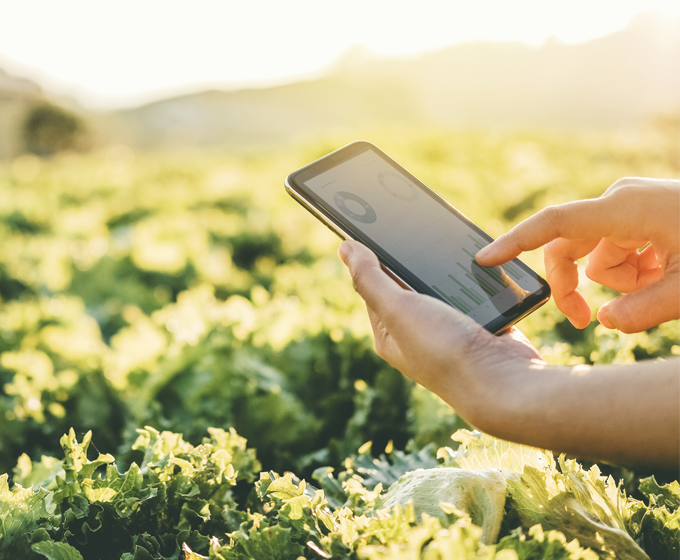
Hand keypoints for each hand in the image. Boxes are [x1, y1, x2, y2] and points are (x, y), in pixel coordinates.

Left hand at [338, 240, 542, 425]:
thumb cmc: (444, 350)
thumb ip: (371, 278)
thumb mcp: (397, 309)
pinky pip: (471, 293)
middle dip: (413, 260)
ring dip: (445, 269)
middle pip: (409, 284)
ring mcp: (449, 330)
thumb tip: (344, 248)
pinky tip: (475, 262)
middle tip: (415, 227)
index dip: (373, 258)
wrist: (504, 382)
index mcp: (389, 334)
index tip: (377, 225)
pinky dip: (472, 279)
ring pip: (442, 286)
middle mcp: (416, 334)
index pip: (373, 287)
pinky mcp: (478, 325)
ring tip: (445, 242)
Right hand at [476, 177, 679, 332]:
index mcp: (625, 210)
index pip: (555, 225)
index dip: (515, 243)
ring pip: (597, 257)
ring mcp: (630, 207)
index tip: (484, 260)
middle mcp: (620, 201)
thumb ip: (641, 313)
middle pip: (569, 249)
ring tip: (662, 286)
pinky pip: (618, 251)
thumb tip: (602, 322)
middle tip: (585, 322)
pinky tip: (665, 272)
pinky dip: (634, 271)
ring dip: (620, 281)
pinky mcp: (639, 215)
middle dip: (575, 286)